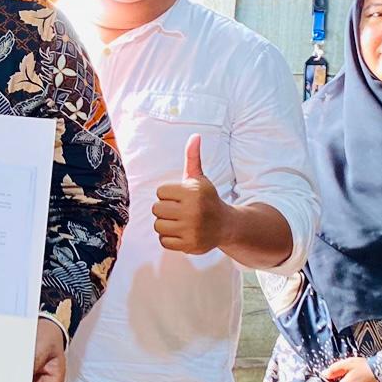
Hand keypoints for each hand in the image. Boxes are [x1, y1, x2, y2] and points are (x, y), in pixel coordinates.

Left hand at [152, 134, 229, 254]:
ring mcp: (191, 229)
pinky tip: (181, 232)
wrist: (226, 225)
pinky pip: (163, 241)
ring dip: (166, 224)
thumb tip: (195, 136)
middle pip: (156, 209)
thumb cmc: (207, 199)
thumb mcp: (200, 178)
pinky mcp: (189, 244)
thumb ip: (193, 157)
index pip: (160, 192)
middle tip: (179, 211)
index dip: (168, 195)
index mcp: (193, 191)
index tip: (181, 197)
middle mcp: (193, 210)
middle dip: (165, 209)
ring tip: (179, 221)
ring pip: (158, 225)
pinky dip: (169, 238)